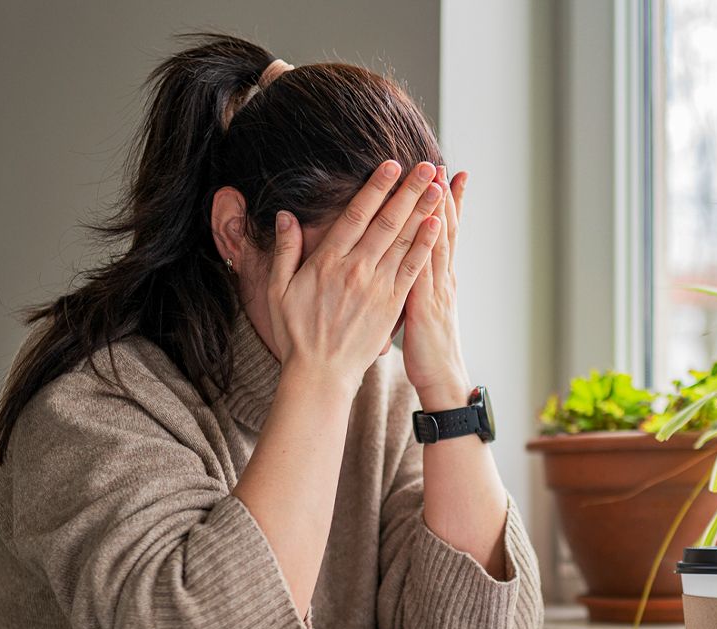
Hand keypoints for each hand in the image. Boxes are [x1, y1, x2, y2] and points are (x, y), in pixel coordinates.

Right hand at [267, 160, 443, 395]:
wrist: (320, 374)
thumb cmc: (297, 333)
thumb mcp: (278, 290)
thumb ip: (285, 251)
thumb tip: (285, 216)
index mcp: (328, 262)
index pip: (355, 215)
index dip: (375, 188)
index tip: (390, 165)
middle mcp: (356, 270)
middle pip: (386, 222)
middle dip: (408, 191)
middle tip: (426, 165)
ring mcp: (377, 288)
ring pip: (404, 242)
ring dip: (422, 211)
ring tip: (438, 187)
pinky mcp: (392, 305)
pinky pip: (412, 270)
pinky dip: (426, 246)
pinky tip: (438, 226)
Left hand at [402, 165, 471, 410]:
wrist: (442, 380)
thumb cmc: (428, 352)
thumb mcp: (423, 313)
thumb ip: (416, 287)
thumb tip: (410, 266)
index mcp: (438, 279)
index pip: (442, 233)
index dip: (445, 204)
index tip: (445, 174)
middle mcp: (441, 278)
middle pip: (443, 229)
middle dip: (442, 196)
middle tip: (441, 164)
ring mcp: (436, 289)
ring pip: (437, 241)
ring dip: (437, 209)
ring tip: (437, 180)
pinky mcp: (425, 304)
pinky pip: (425, 267)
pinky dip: (429, 243)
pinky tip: (429, 222)